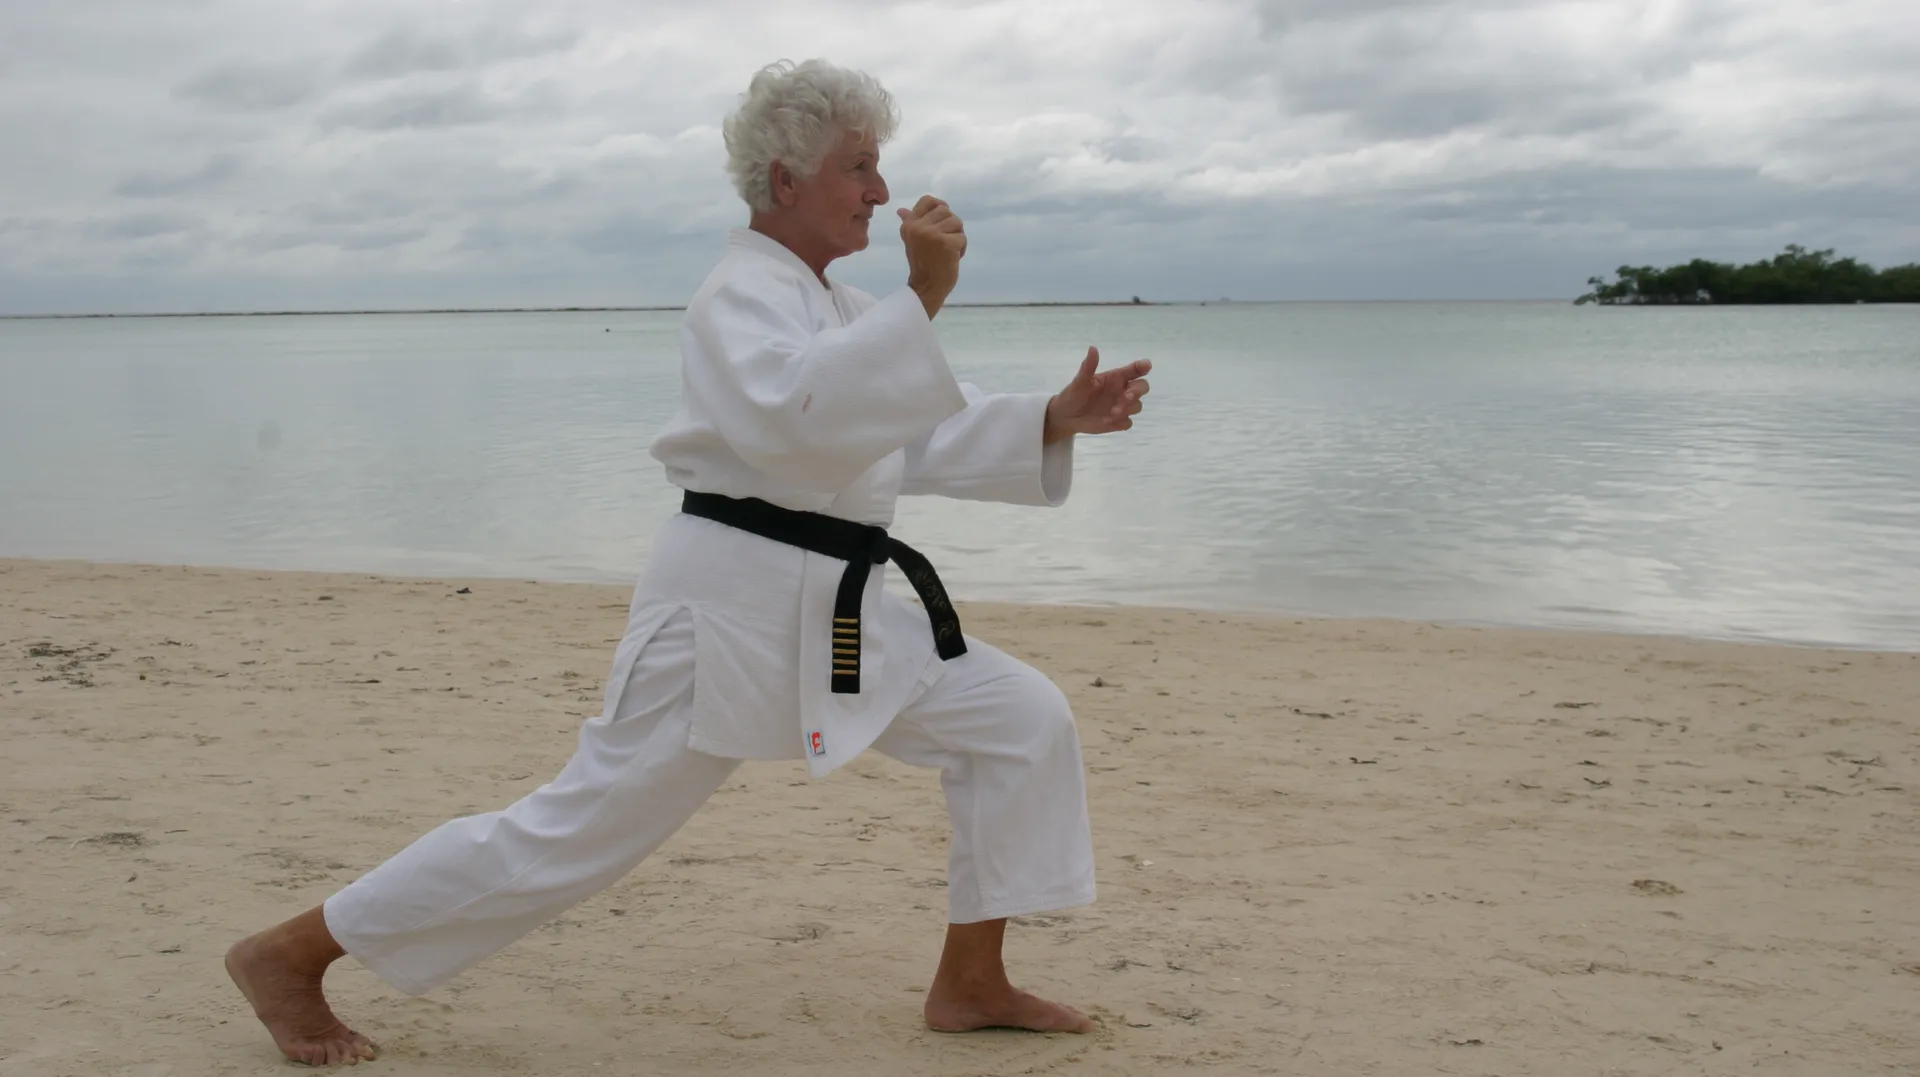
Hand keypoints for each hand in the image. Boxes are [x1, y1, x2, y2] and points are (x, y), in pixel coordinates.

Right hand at [898, 195, 965, 318]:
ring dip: (957, 237)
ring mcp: (933, 235)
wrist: (926, 287)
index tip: (942, 220)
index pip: (928, 200)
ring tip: (948, 250)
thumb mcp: (911, 240)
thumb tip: (901, 210)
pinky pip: (962, 237)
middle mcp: (919, 227)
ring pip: (957, 222)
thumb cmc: (921, 263)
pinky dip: (962, 249)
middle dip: (951, 225)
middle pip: (946, 210)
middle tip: (945, 241)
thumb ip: (909, 222)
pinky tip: (953, 258)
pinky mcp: (947, 244)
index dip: (939, 206)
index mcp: (910, 224)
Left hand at [1043, 346, 1150, 444]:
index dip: (1142, 366)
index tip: (1146, 366)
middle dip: (1137, 391)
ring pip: (1137, 406)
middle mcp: (1122, 391)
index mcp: (1116, 378)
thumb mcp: (1079, 381)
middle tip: (1126, 397)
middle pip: (1142, 387)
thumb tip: (1093, 348)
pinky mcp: (1118, 422)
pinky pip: (1128, 422)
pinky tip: (1108, 422)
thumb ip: (1088, 366)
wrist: (1066, 416)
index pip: (1134, 370)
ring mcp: (1121, 407)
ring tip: (1112, 412)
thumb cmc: (1074, 394)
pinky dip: (1121, 422)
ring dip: (1128, 408)